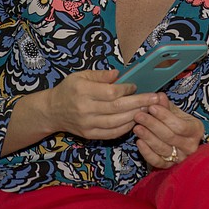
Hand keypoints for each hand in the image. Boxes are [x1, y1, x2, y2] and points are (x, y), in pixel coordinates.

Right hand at [45, 69, 159, 140]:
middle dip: (139, 102)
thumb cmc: (69, 89)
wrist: (52, 110)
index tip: (136, 86)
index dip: (127, 90)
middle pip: (117, 108)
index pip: (111, 92)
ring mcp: (87, 124)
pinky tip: (135, 121)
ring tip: (149, 109)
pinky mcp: (89, 135)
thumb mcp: (81, 75)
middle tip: (155, 98)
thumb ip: (100, 75)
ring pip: (117, 122)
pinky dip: (125, 128)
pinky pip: (111, 133)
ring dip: (135, 116)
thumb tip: (119, 74)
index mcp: (82, 91)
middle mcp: (85, 109)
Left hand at [133, 93, 204, 168]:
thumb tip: (158, 96)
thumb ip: (167, 105)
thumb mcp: (175, 112)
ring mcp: (180, 158)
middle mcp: (191, 146)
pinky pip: (157, 161)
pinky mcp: (169, 167)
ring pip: (162, 149)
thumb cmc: (177, 123)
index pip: (180, 125)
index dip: (164, 116)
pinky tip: (139, 141)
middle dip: (152, 125)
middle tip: (139, 116)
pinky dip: (147, 152)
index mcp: (196, 130)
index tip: (151, 107)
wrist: (179, 140)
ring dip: (148, 137)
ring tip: (136, 127)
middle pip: (170, 136)